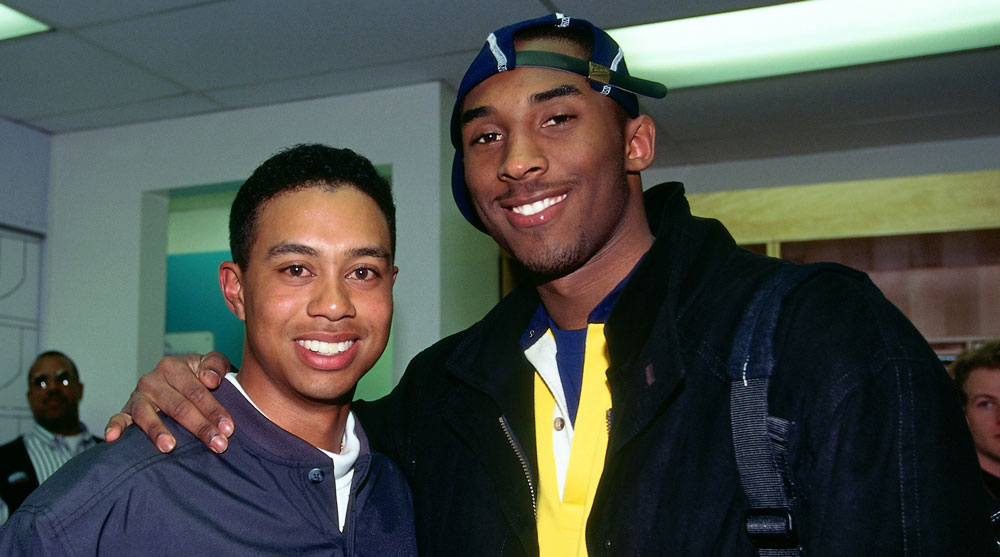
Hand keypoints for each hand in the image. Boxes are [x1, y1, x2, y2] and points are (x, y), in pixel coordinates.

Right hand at [104, 352, 234, 452]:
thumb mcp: (214, 363)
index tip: (228, 428)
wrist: (183, 379)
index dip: (213, 410)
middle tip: (217, 444)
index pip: (196, 392)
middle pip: (178, 406)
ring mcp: (139, 396)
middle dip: (199, 427)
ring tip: (171, 447)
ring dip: (159, 432)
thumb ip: (215, 365)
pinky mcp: (127, 410)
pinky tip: (113, 438)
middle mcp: (153, 380)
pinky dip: (114, 426)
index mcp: (174, 367)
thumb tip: (210, 380)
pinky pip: (119, 418)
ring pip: (148, 415)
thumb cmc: (201, 375)